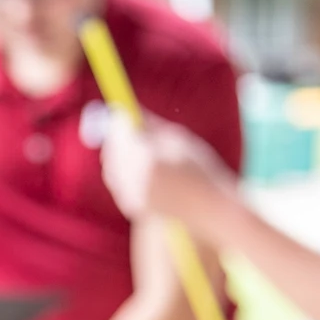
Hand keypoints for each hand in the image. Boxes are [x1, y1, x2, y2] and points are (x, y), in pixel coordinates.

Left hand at [101, 115, 235, 229]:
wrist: (208, 210)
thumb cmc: (199, 170)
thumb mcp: (180, 141)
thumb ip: (152, 126)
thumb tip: (128, 108)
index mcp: (149, 159)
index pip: (121, 132)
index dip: (119, 121)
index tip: (121, 112)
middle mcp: (136, 178)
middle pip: (113, 150)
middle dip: (116, 137)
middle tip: (123, 127)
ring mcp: (131, 194)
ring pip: (112, 166)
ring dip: (120, 154)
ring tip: (140, 150)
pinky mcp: (129, 205)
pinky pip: (117, 181)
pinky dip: (123, 172)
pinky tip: (142, 170)